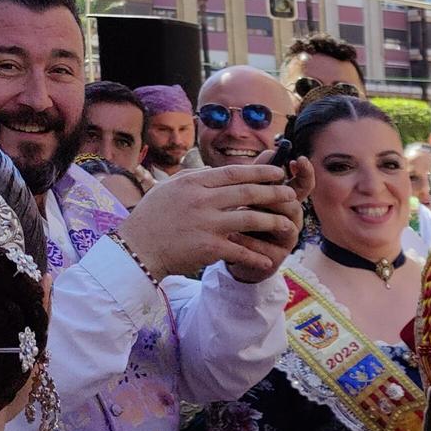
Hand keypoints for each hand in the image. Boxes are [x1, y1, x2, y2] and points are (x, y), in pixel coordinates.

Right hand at [114, 164, 301, 280]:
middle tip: (292, 196)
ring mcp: (207, 224)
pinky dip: (257, 256)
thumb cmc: (153, 217)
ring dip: (274, 222)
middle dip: (275, 194)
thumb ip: (195, 179)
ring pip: (252, 219)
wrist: (138, 248)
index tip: (279, 172)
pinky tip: (269, 259)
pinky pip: (242, 251)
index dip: (261, 172)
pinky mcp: (209, 247)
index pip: (235, 172)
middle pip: (249, 193)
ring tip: (288, 225)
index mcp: (194, 183)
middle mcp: (202, 200)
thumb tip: (216, 170)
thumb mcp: (170, 189)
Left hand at [224, 156, 311, 283]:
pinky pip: (267, 248)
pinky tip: (232, 236)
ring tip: (242, 211)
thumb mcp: (246, 195)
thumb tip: (269, 152)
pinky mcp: (275, 258)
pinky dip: (248, 241)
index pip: (303, 185)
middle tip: (259, 191)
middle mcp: (292, 219)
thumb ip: (257, 176)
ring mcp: (286, 239)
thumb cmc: (240, 218)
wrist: (232, 253)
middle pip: (294, 204)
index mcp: (286, 201)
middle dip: (277, 197)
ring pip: (285, 226)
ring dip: (264, 218)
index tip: (298, 159)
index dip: (305, 173)